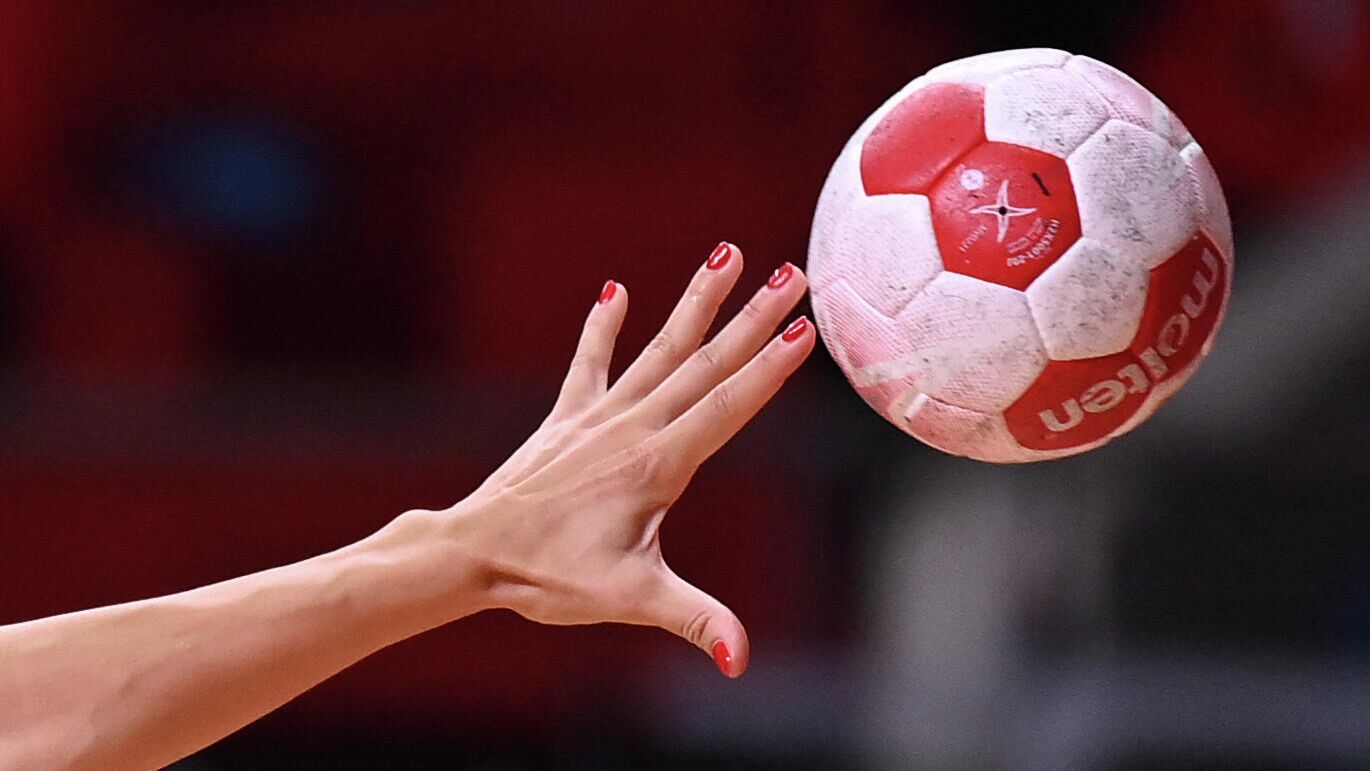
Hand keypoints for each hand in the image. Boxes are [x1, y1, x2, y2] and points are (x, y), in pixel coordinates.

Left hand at [422, 242, 811, 676]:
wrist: (471, 554)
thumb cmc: (549, 578)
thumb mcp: (630, 601)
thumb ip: (694, 620)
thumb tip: (740, 660)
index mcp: (658, 464)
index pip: (729, 406)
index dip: (771, 367)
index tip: (806, 326)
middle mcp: (633, 427)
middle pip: (705, 364)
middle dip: (753, 318)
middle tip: (791, 273)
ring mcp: (599, 417)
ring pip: (659, 349)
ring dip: (696, 303)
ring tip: (726, 255)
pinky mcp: (567, 419)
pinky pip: (591, 363)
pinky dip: (603, 327)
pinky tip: (616, 290)